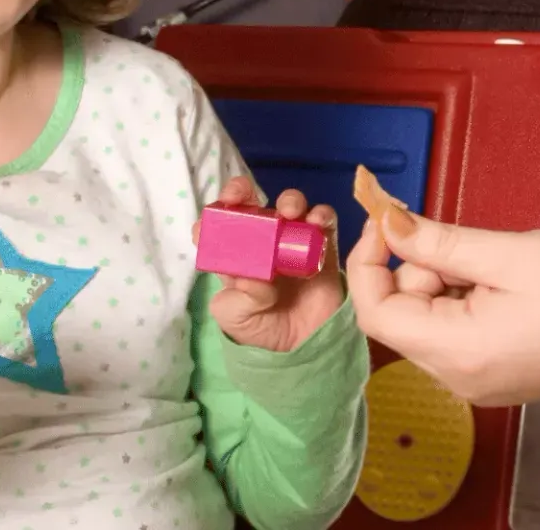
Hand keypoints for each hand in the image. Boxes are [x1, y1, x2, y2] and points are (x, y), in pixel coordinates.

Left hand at [196, 177, 344, 352]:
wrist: (301, 348)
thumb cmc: (261, 330)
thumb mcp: (236, 318)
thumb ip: (239, 298)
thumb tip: (252, 278)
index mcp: (235, 255)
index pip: (219, 224)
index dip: (215, 211)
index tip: (218, 208)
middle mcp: (263, 242)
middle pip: (252, 206)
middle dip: (244, 192)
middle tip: (244, 195)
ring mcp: (293, 241)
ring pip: (290, 206)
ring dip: (289, 200)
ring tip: (289, 212)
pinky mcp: (322, 246)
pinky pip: (324, 222)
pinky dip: (321, 214)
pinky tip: (317, 221)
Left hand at [344, 207, 539, 405]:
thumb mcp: (511, 253)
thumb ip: (439, 242)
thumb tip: (386, 224)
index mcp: (458, 352)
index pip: (375, 313)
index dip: (368, 261)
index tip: (386, 217)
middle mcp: (460, 380)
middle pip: (401, 317)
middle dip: (417, 268)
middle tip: (465, 238)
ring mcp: (480, 382)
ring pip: (429, 322)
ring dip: (444, 281)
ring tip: (500, 262)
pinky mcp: (500, 375)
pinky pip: (457, 333)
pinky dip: (465, 299)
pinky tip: (508, 284)